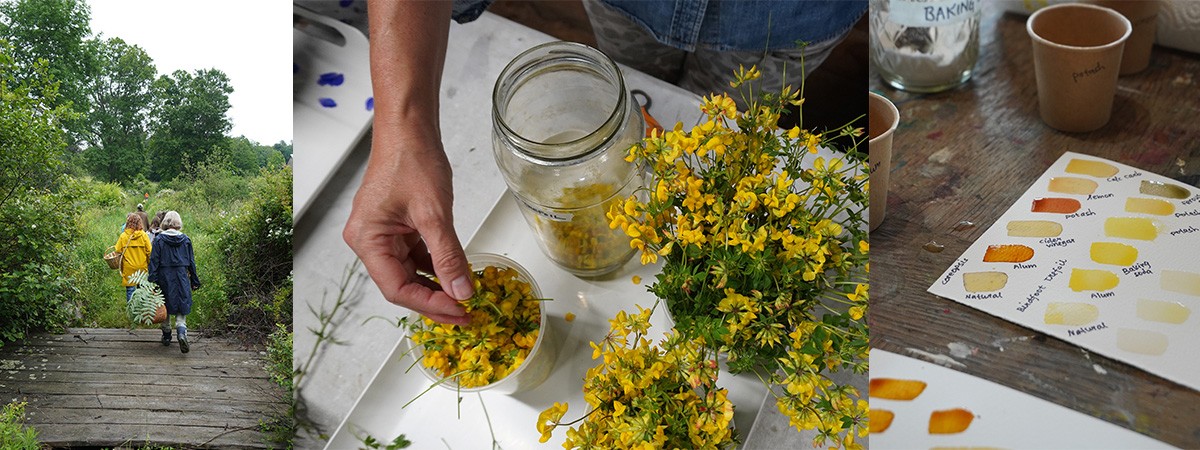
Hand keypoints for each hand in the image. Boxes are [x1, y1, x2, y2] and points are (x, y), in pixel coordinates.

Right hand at [349, 0, 468, 324]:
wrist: (410, 127)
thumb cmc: (412, 160)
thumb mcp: (434, 214)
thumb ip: (448, 257)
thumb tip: (462, 292)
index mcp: (366, 240)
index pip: (397, 288)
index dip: (429, 305)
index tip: (460, 312)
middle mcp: (369, 241)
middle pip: (402, 284)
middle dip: (435, 300)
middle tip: (467, 313)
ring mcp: (383, 235)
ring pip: (411, 272)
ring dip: (438, 285)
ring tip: (466, 297)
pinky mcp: (397, 227)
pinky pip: (417, 256)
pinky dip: (437, 266)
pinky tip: (458, 274)